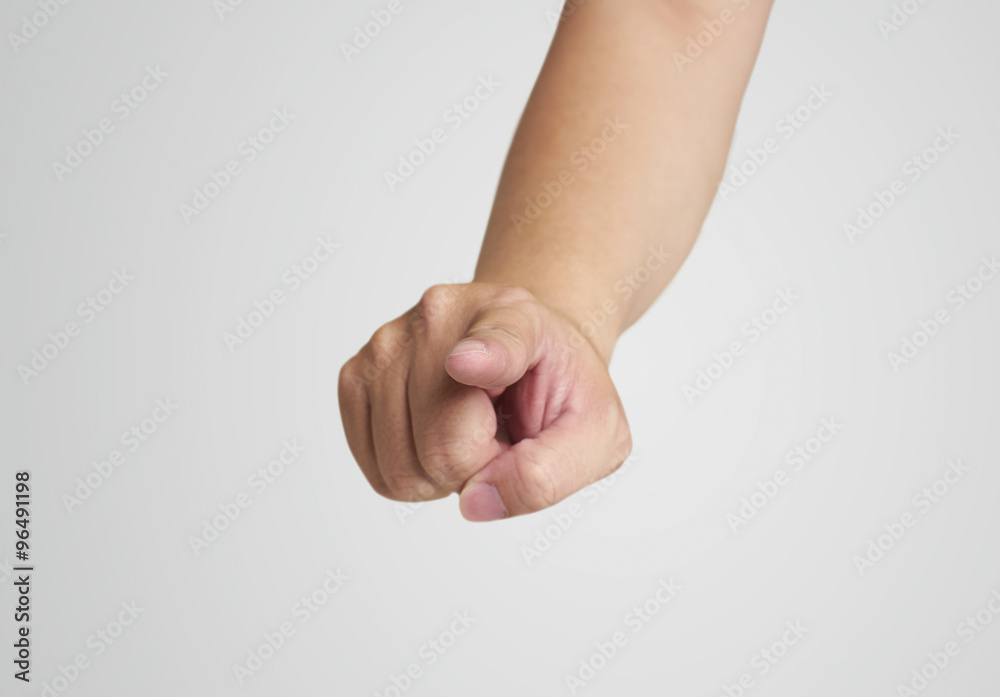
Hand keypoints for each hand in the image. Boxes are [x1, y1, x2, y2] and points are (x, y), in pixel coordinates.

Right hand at [338, 282, 631, 520]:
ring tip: (470, 429)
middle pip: (440, 447)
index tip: (464, 362)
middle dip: (476, 467)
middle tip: (500, 432)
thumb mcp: (596, 436)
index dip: (482, 356)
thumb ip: (549, 473)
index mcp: (516, 320)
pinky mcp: (356, 373)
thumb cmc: (560, 389)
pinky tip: (435, 436)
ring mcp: (389, 341)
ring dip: (441, 473)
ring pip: (400, 466)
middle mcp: (441, 316)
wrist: (528, 351)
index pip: (496, 341)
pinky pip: (375, 468)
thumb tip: (473, 500)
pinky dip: (409, 473)